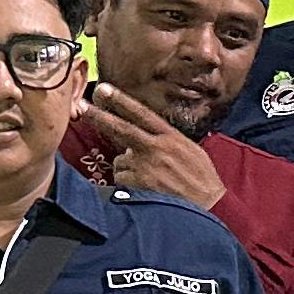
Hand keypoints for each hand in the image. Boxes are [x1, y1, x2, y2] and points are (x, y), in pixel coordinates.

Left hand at [82, 83, 222, 208]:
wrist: (210, 205)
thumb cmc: (203, 180)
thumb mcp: (191, 152)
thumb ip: (168, 142)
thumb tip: (148, 138)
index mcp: (171, 137)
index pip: (142, 114)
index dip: (121, 101)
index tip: (104, 89)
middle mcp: (157, 148)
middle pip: (122, 128)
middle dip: (100, 116)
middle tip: (82, 107)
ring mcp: (147, 165)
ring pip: (120, 160)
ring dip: (126, 167)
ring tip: (147, 177)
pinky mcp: (140, 183)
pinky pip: (121, 179)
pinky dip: (127, 183)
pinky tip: (143, 188)